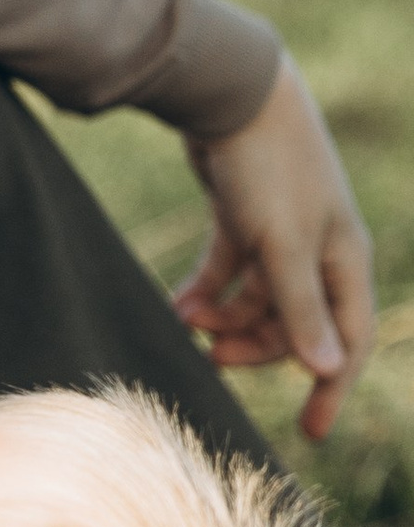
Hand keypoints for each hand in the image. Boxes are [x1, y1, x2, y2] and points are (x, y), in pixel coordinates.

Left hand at [175, 56, 374, 441]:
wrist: (231, 93)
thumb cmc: (270, 166)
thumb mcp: (282, 244)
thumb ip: (300, 307)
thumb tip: (325, 369)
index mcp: (345, 257)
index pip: (348, 338)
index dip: (332, 386)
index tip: (311, 432)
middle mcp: (319, 248)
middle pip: (296, 323)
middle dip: (258, 349)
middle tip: (214, 363)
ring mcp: (279, 232)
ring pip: (257, 300)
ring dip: (225, 320)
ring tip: (186, 325)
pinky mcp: (242, 215)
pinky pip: (228, 271)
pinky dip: (207, 291)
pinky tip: (177, 306)